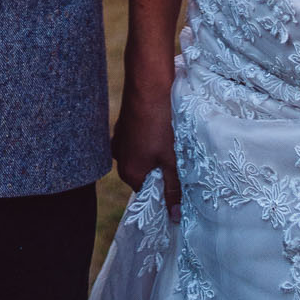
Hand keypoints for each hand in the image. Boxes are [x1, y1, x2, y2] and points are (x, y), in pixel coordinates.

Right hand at [113, 68, 181, 211]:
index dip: (165, 191)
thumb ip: (173, 189)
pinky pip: (138, 140)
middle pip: (144, 175)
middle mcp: (119, 159)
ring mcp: (120, 140)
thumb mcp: (172, 159)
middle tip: (179, 161)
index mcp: (130, 172)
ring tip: (172, 142)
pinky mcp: (124, 125)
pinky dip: (149, 139)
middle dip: (160, 171)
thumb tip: (175, 217)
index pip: (148, 194)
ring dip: (156, 154)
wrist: (148, 82)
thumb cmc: (161, 123)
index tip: (180, 184)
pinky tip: (163, 128)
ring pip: (141, 156)